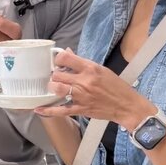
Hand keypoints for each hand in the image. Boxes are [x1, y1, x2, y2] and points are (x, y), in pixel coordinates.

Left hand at [35, 48, 153, 129]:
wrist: (126, 105)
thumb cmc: (116, 87)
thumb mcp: (101, 70)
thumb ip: (83, 63)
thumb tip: (68, 54)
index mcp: (90, 68)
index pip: (65, 58)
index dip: (57, 59)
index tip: (58, 62)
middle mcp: (84, 81)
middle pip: (57, 75)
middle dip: (54, 75)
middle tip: (57, 78)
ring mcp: (81, 96)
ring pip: (57, 89)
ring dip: (52, 87)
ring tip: (54, 88)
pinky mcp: (81, 109)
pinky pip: (61, 110)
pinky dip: (48, 110)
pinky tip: (39, 109)